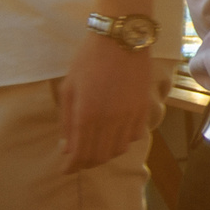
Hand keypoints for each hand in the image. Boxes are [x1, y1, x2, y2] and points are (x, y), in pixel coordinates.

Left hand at [58, 33, 160, 172]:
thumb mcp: (68, 88)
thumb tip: (67, 146)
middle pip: (100, 156)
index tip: (65, 170)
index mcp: (87, 115)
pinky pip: (135, 136)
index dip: (71, 166)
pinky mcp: (144, 109)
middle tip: (78, 160)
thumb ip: (67, 120)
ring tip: (96, 149)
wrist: (122, 40)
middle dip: (87, 163)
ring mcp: (130, 116)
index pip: (80, 154)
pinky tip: (114, 135)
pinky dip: (123, 142)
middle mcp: (111, 120)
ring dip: (105, 154)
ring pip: (119, 149)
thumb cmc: (88, 60)